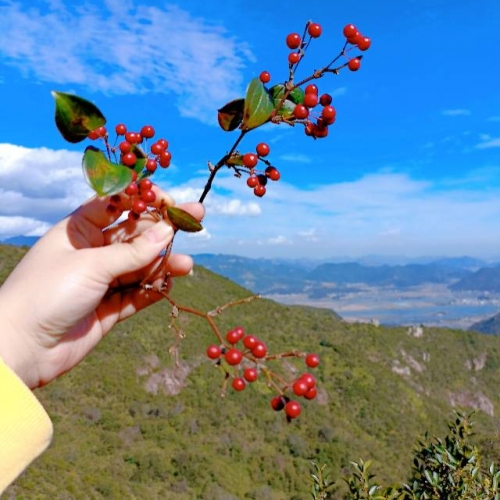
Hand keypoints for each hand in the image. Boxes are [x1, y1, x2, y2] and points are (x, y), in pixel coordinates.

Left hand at [0, 187, 203, 388]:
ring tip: (186, 265)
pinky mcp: (109, 307)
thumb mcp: (91, 264)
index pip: (117, 204)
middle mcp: (92, 251)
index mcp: (79, 229)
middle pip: (135, 234)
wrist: (21, 348)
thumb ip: (133, 251)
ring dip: (163, 263)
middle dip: (164, 229)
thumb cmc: (47, 292)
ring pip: (140, 265)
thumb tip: (167, 231)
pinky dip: (154, 288)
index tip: (170, 201)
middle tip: (197, 220)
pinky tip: (170, 284)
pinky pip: (138, 293)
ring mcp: (101, 280)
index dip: (144, 199)